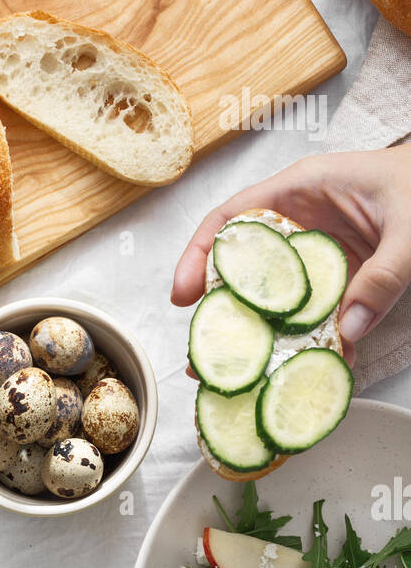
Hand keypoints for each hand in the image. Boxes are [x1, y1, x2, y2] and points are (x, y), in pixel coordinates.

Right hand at [172, 145, 410, 365]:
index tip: (182, 296)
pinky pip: (313, 316)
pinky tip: (301, 371)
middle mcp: (300, 224)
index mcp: (302, 190)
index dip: (198, 255)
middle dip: (220, 314)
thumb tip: (349, 329)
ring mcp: (317, 256)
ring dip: (258, 338)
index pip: (232, 219)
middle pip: (243, 269)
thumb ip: (385, 275)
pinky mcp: (338, 281)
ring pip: (274, 299)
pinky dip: (306, 344)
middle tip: (203, 358)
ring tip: (240, 378)